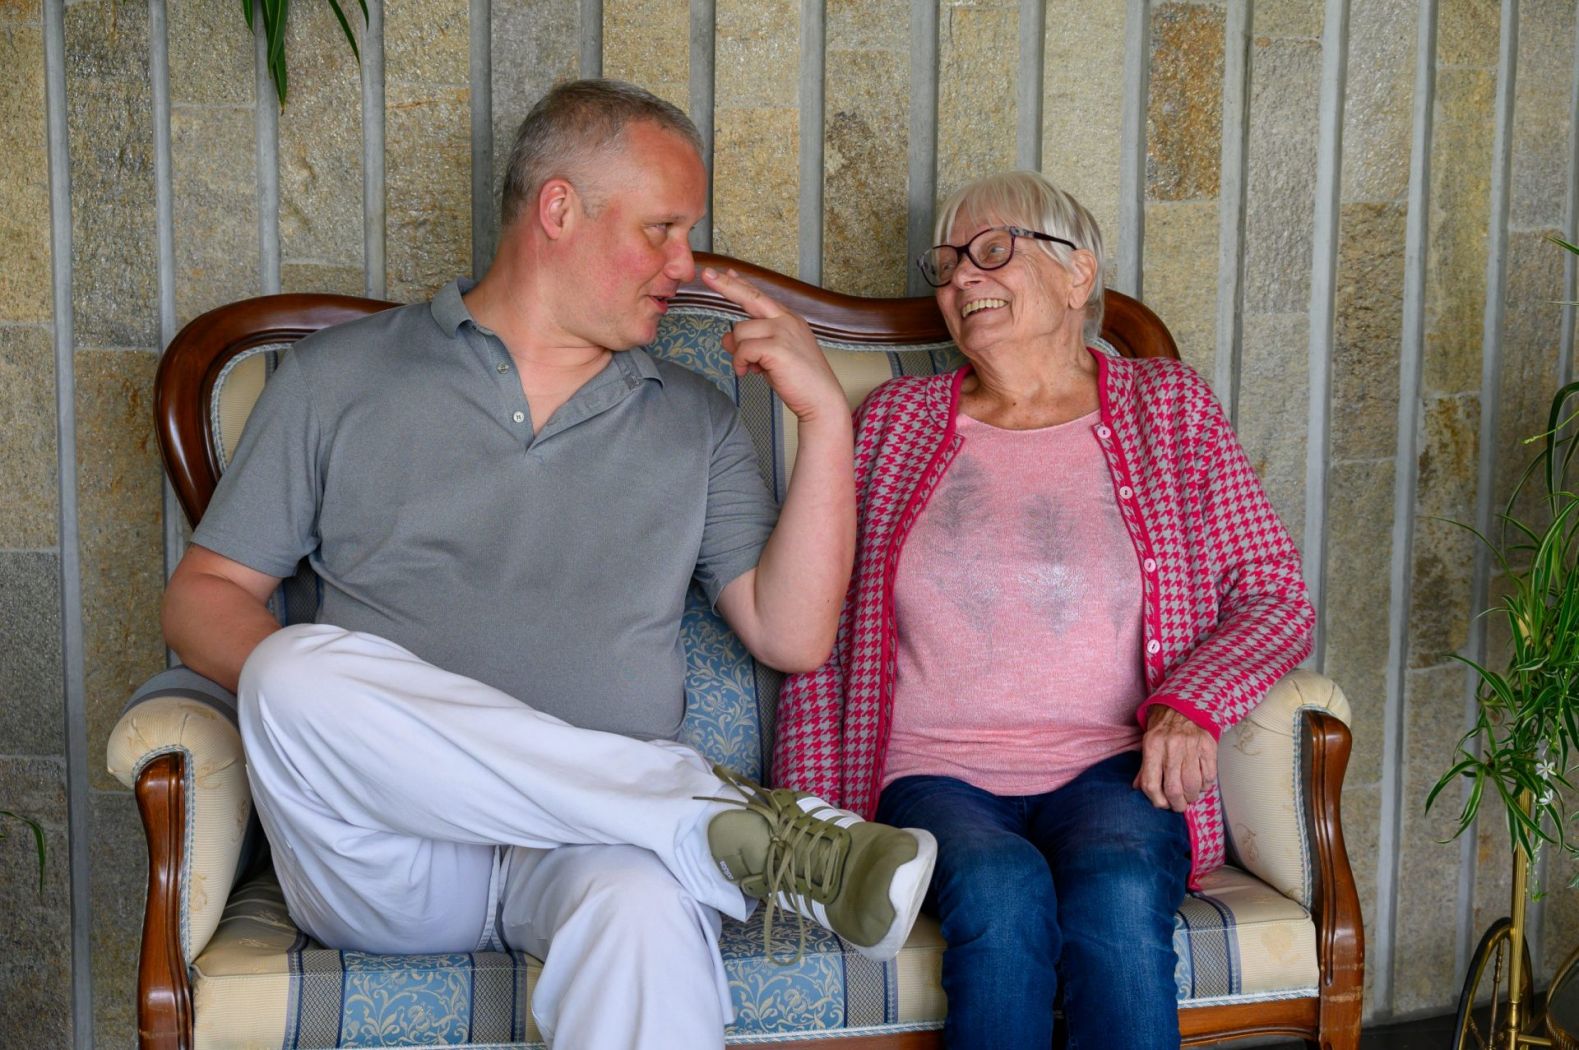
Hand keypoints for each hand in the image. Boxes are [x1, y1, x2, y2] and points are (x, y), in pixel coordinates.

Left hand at [700, 267, 845, 421]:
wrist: (822, 399)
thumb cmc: (799, 380)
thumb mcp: (771, 358)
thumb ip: (751, 344)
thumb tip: (726, 338)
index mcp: (788, 319)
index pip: (760, 296)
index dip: (740, 283)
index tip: (726, 272)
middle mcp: (786, 320)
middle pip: (750, 296)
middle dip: (726, 285)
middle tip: (707, 275)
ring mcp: (783, 331)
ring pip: (739, 331)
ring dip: (738, 352)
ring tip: (751, 367)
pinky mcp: (777, 348)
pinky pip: (742, 349)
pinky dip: (740, 363)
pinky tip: (749, 373)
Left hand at [1134, 706, 1217, 811]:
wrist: (1186, 703)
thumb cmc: (1163, 724)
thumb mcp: (1148, 741)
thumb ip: (1144, 767)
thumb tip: (1139, 790)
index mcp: (1152, 746)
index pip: (1151, 784)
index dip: (1156, 800)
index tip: (1161, 804)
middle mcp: (1172, 747)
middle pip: (1174, 789)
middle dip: (1176, 804)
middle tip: (1178, 806)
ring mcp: (1192, 747)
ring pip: (1193, 785)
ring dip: (1191, 797)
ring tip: (1189, 796)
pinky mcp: (1209, 747)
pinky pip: (1209, 776)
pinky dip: (1205, 785)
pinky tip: (1200, 783)